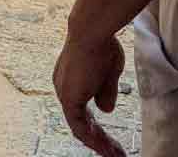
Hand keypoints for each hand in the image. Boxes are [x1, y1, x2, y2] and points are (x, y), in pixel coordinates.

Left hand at [53, 33, 127, 156]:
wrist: (92, 34)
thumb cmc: (101, 46)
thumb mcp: (108, 74)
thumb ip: (105, 92)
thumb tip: (105, 109)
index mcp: (71, 81)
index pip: (82, 111)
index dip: (95, 127)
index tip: (108, 139)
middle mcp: (64, 88)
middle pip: (80, 122)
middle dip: (98, 139)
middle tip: (113, 152)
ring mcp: (65, 93)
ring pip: (79, 127)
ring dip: (97, 143)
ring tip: (113, 154)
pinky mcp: (69, 99)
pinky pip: (78, 126)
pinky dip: (92, 139)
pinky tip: (104, 148)